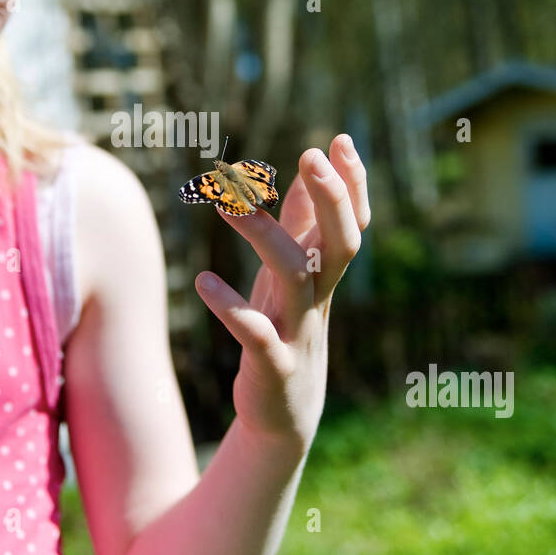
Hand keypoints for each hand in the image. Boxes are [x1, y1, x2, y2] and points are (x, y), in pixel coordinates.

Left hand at [194, 134, 370, 451]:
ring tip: (228, 202)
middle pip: (342, 243)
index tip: (339, 139)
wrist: (284, 415)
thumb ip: (303, 224)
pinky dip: (231, 307)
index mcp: (325, 273)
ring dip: (265, 236)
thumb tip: (310, 170)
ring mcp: (300, 331)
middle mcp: (320, 297)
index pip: (352, 221)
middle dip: (333, 198)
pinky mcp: (274, 365)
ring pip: (296, 276)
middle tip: (311, 154)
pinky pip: (257, 334)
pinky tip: (203, 283)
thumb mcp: (295, 274)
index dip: (352, 183)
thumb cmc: (286, 329)